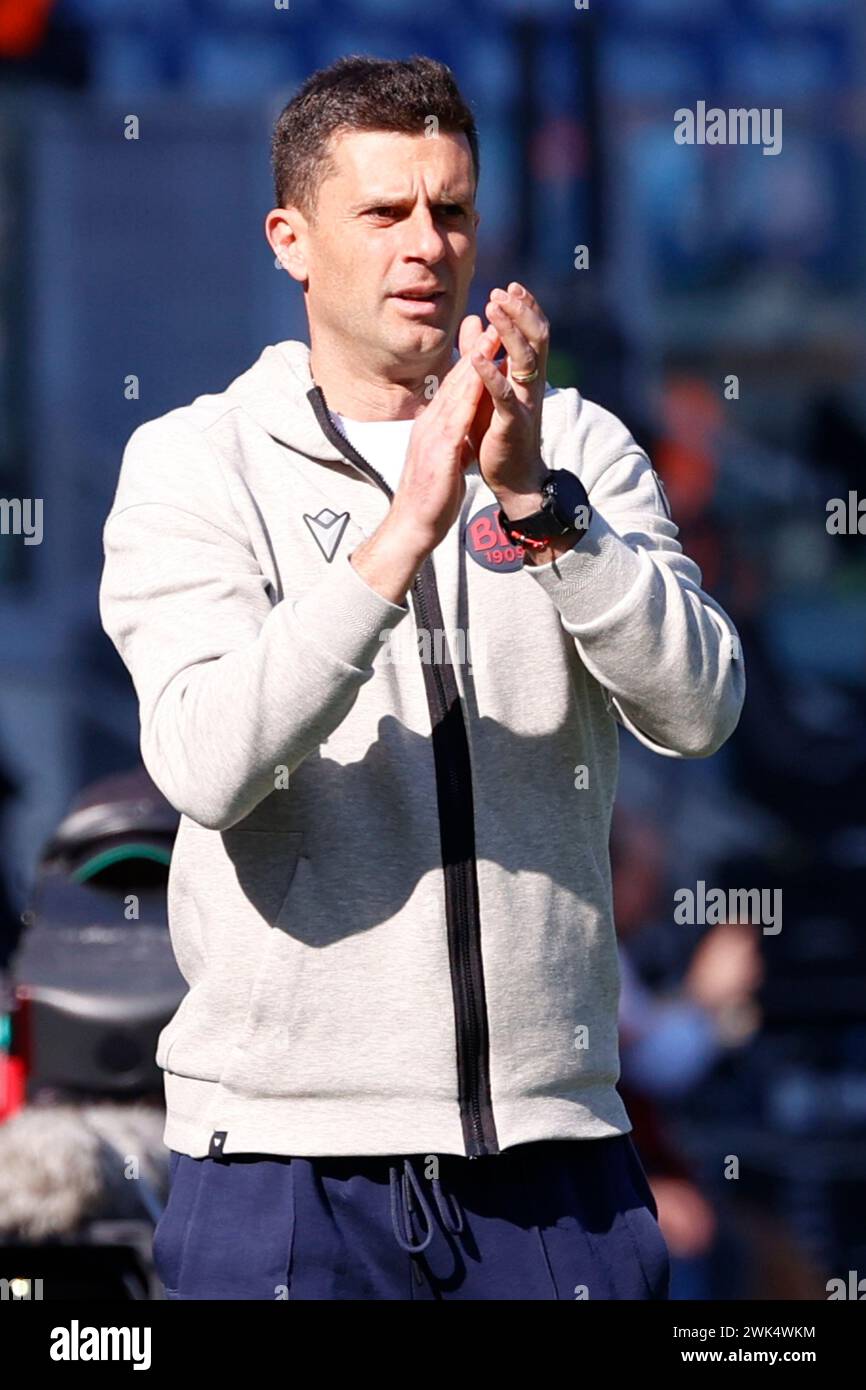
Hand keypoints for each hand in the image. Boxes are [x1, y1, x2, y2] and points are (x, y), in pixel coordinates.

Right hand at [386, 321, 500, 555]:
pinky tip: (483, 377)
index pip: (454, 388)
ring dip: (475, 361)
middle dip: (476, 349)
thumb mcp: (445, 462)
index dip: (472, 361)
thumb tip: (460, 432)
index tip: (487, 337)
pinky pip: (457, 417)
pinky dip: (470, 394)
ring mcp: (432, 435)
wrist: (412, 525)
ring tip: (493, 334)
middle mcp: (430, 423)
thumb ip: (452, 442)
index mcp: (433, 426)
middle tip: (493, 319)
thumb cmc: (430, 498)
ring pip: (456, 391)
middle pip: (455, 380)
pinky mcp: (439, 451)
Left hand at [469, 281, 549, 509]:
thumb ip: (482, 352)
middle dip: (521, 312)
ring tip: (492, 308)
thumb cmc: (499, 432)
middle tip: (502, 291)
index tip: (511, 287)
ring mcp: (526, 403)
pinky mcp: (512, 423)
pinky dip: (491, 374)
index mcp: (529, 375)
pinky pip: (505, 395)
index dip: (526, 308)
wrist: (513, 478)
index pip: (534, 333)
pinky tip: (477, 358)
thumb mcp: (489, 386)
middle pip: (537, 338)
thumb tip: (475, 318)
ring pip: (525, 359)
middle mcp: (533, 385)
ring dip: (508, 332)